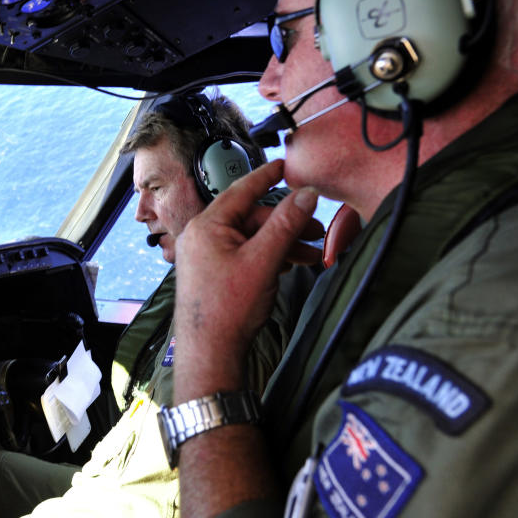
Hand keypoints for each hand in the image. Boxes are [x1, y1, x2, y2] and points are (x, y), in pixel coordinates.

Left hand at [174, 160, 319, 391]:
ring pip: (249, 239)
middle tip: (316, 232)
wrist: (210, 352)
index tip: (285, 165)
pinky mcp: (212, 274)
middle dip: (285, 224)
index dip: (267, 177)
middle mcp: (201, 236)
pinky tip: (288, 266)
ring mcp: (205, 256)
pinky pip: (243, 255)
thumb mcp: (264, 261)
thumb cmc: (229, 307)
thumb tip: (306, 194)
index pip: (241, 191)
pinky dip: (267, 257)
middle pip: (250, 218)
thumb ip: (286, 225)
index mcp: (207, 225)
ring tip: (310, 256)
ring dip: (281, 244)